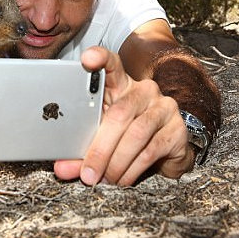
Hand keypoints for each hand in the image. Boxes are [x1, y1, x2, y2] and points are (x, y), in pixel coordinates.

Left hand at [54, 46, 194, 184]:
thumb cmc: (126, 138)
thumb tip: (61, 169)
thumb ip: (80, 151)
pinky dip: (133, 169)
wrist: (167, 151)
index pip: (111, 64)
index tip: (87, 59)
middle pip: (120, 113)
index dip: (100, 58)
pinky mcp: (177, 129)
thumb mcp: (101, 140)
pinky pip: (151, 149)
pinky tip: (123, 179)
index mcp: (121, 86)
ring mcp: (164, 108)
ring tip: (105, 179)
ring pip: (136, 133)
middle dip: (100, 148)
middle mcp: (145, 91)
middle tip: (88, 173)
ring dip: (117, 162)